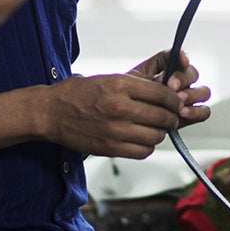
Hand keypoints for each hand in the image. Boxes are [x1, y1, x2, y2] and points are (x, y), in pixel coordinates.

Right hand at [45, 72, 188, 158]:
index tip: (177, 102)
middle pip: (162, 116)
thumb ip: (137, 86)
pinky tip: (143, 139)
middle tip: (172, 117)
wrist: (51, 112)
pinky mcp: (109, 148)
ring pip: (155, 136)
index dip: (174, 100)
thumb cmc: (81, 92)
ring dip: (160, 133)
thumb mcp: (110, 78)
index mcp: (121, 85)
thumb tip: (164, 93)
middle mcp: (120, 107)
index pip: (162, 94)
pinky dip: (147, 146)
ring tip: (157, 128)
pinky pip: (142, 151)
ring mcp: (115, 130)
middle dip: (172, 117)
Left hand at [130, 48, 211, 126]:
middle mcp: (180, 81)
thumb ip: (152, 74)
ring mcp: (187, 98)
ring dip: (193, 95)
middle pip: (193, 73)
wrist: (125, 119)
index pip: (178, 57)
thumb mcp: (134, 81)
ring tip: (179, 103)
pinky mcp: (190, 115)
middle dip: (184, 79)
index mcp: (166, 68)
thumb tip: (168, 73)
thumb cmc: (128, 98)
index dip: (183, 57)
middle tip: (172, 87)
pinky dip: (197, 111)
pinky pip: (204, 111)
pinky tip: (183, 114)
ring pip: (203, 91)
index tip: (182, 61)